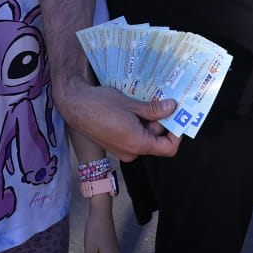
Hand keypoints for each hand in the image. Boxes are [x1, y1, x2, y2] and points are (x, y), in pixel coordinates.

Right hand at [54, 84, 180, 161]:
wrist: (74, 105)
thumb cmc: (101, 104)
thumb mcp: (132, 104)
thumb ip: (154, 110)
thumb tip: (172, 108)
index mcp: (138, 143)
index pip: (168, 148)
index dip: (176, 134)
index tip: (178, 117)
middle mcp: (131, 151)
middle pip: (156, 141)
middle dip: (160, 123)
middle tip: (161, 101)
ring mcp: (121, 149)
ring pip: (144, 137)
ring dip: (147, 121)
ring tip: (145, 101)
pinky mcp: (114, 144)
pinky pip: (133, 136)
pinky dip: (137, 124)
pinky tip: (132, 107)